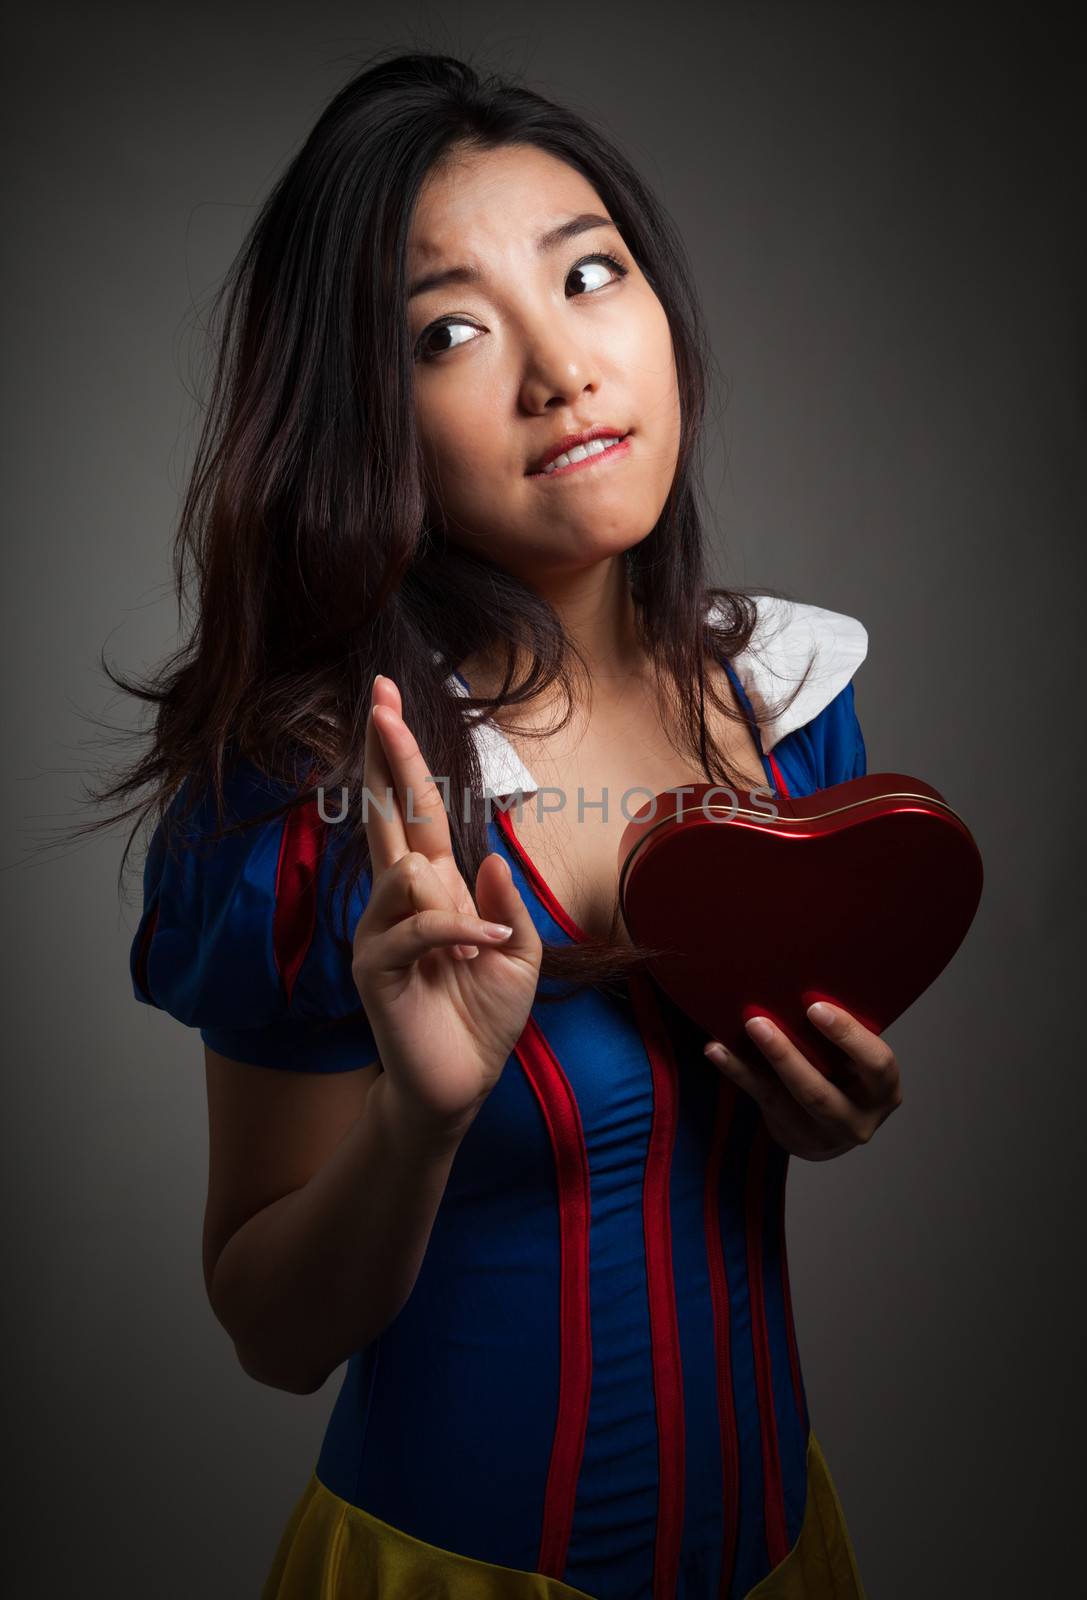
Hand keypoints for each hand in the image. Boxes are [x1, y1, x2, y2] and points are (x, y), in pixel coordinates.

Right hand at [351, 674, 541, 1139]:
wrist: (461, 1086)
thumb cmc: (484, 1021)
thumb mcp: (520, 957)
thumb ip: (507, 907)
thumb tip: (489, 858)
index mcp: (436, 890)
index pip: (413, 811)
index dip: (401, 759)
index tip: (386, 703)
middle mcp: (401, 901)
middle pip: (388, 814)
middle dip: (386, 755)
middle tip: (379, 697)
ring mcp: (382, 931)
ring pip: (405, 873)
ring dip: (450, 907)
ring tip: (474, 956)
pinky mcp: (377, 967)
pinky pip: (415, 926)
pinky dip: (457, 936)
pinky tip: (480, 956)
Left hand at [703, 1002, 901, 1160]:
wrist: (832, 1127)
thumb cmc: (848, 1073)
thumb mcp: (859, 1059)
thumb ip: (843, 1034)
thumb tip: (803, 982)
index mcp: (884, 1090)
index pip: (876, 1063)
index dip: (847, 1036)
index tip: (815, 1007)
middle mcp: (858, 1120)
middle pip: (820, 1092)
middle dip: (786, 1057)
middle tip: (757, 1022)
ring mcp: (823, 1136)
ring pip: (784, 1099)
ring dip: (756, 1064)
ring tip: (736, 1032)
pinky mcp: (791, 1137)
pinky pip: (760, 1100)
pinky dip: (737, 1071)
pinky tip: (716, 1049)